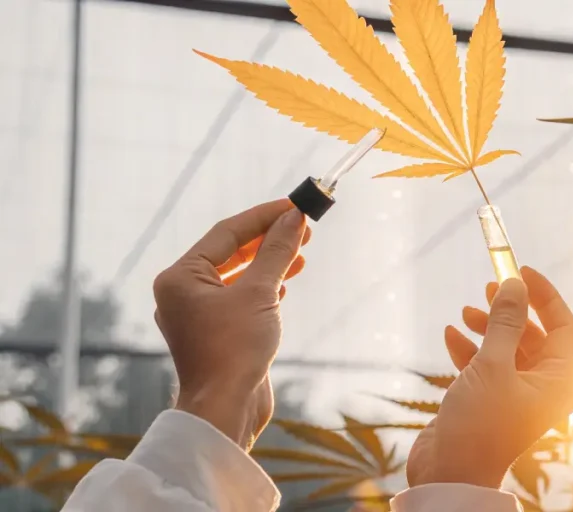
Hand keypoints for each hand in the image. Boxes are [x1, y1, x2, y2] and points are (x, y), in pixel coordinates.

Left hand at [153, 199, 309, 449]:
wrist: (225, 409)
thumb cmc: (234, 350)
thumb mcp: (260, 293)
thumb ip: (276, 252)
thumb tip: (294, 218)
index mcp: (180, 277)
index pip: (226, 233)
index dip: (264, 217)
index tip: (295, 206)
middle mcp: (182, 293)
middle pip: (230, 253)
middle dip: (269, 241)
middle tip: (304, 228)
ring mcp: (198, 316)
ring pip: (237, 278)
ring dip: (270, 265)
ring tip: (301, 255)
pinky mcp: (215, 335)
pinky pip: (239, 301)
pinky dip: (263, 289)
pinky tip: (285, 286)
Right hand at [407, 266, 572, 488]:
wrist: (448, 475)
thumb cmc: (478, 425)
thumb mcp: (492, 365)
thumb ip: (505, 322)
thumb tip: (515, 285)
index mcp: (558, 382)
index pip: (565, 327)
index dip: (545, 296)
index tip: (521, 271)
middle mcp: (542, 389)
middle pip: (535, 335)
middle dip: (511, 310)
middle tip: (489, 287)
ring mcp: (515, 396)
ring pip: (508, 348)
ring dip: (487, 327)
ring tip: (465, 312)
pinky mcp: (489, 402)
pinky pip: (486, 366)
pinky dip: (470, 348)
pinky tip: (450, 335)